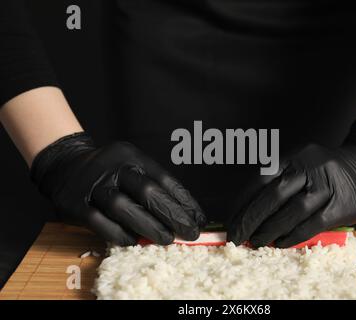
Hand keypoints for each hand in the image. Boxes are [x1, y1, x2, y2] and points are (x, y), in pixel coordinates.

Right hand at [31, 133, 205, 245]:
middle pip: (146, 191)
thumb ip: (152, 185)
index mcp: (131, 156)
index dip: (184, 200)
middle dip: (172, 214)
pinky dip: (119, 234)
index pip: (163, 178)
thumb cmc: (109, 172)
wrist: (65, 165)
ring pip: (123, 207)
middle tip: (190, 232)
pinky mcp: (75, 204)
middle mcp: (112, 167)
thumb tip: (185, 214)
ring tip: (167, 239)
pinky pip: (99, 222)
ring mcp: (92, 185)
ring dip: (149, 226)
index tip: (199, 218)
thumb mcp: (131, 165)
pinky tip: (134, 241)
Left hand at [227, 117, 355, 247]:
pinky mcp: (341, 205)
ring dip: (270, 230)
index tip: (231, 219)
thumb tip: (249, 211)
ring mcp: (325, 185)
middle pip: (272, 195)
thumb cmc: (327, 170)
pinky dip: (293, 236)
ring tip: (257, 241)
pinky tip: (281, 243)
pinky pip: (312, 224)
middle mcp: (308, 168)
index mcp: (293, 157)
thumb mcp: (302, 163)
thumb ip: (279, 181)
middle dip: (250, 218)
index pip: (260, 179)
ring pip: (292, 211)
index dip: (242, 202)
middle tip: (237, 235)